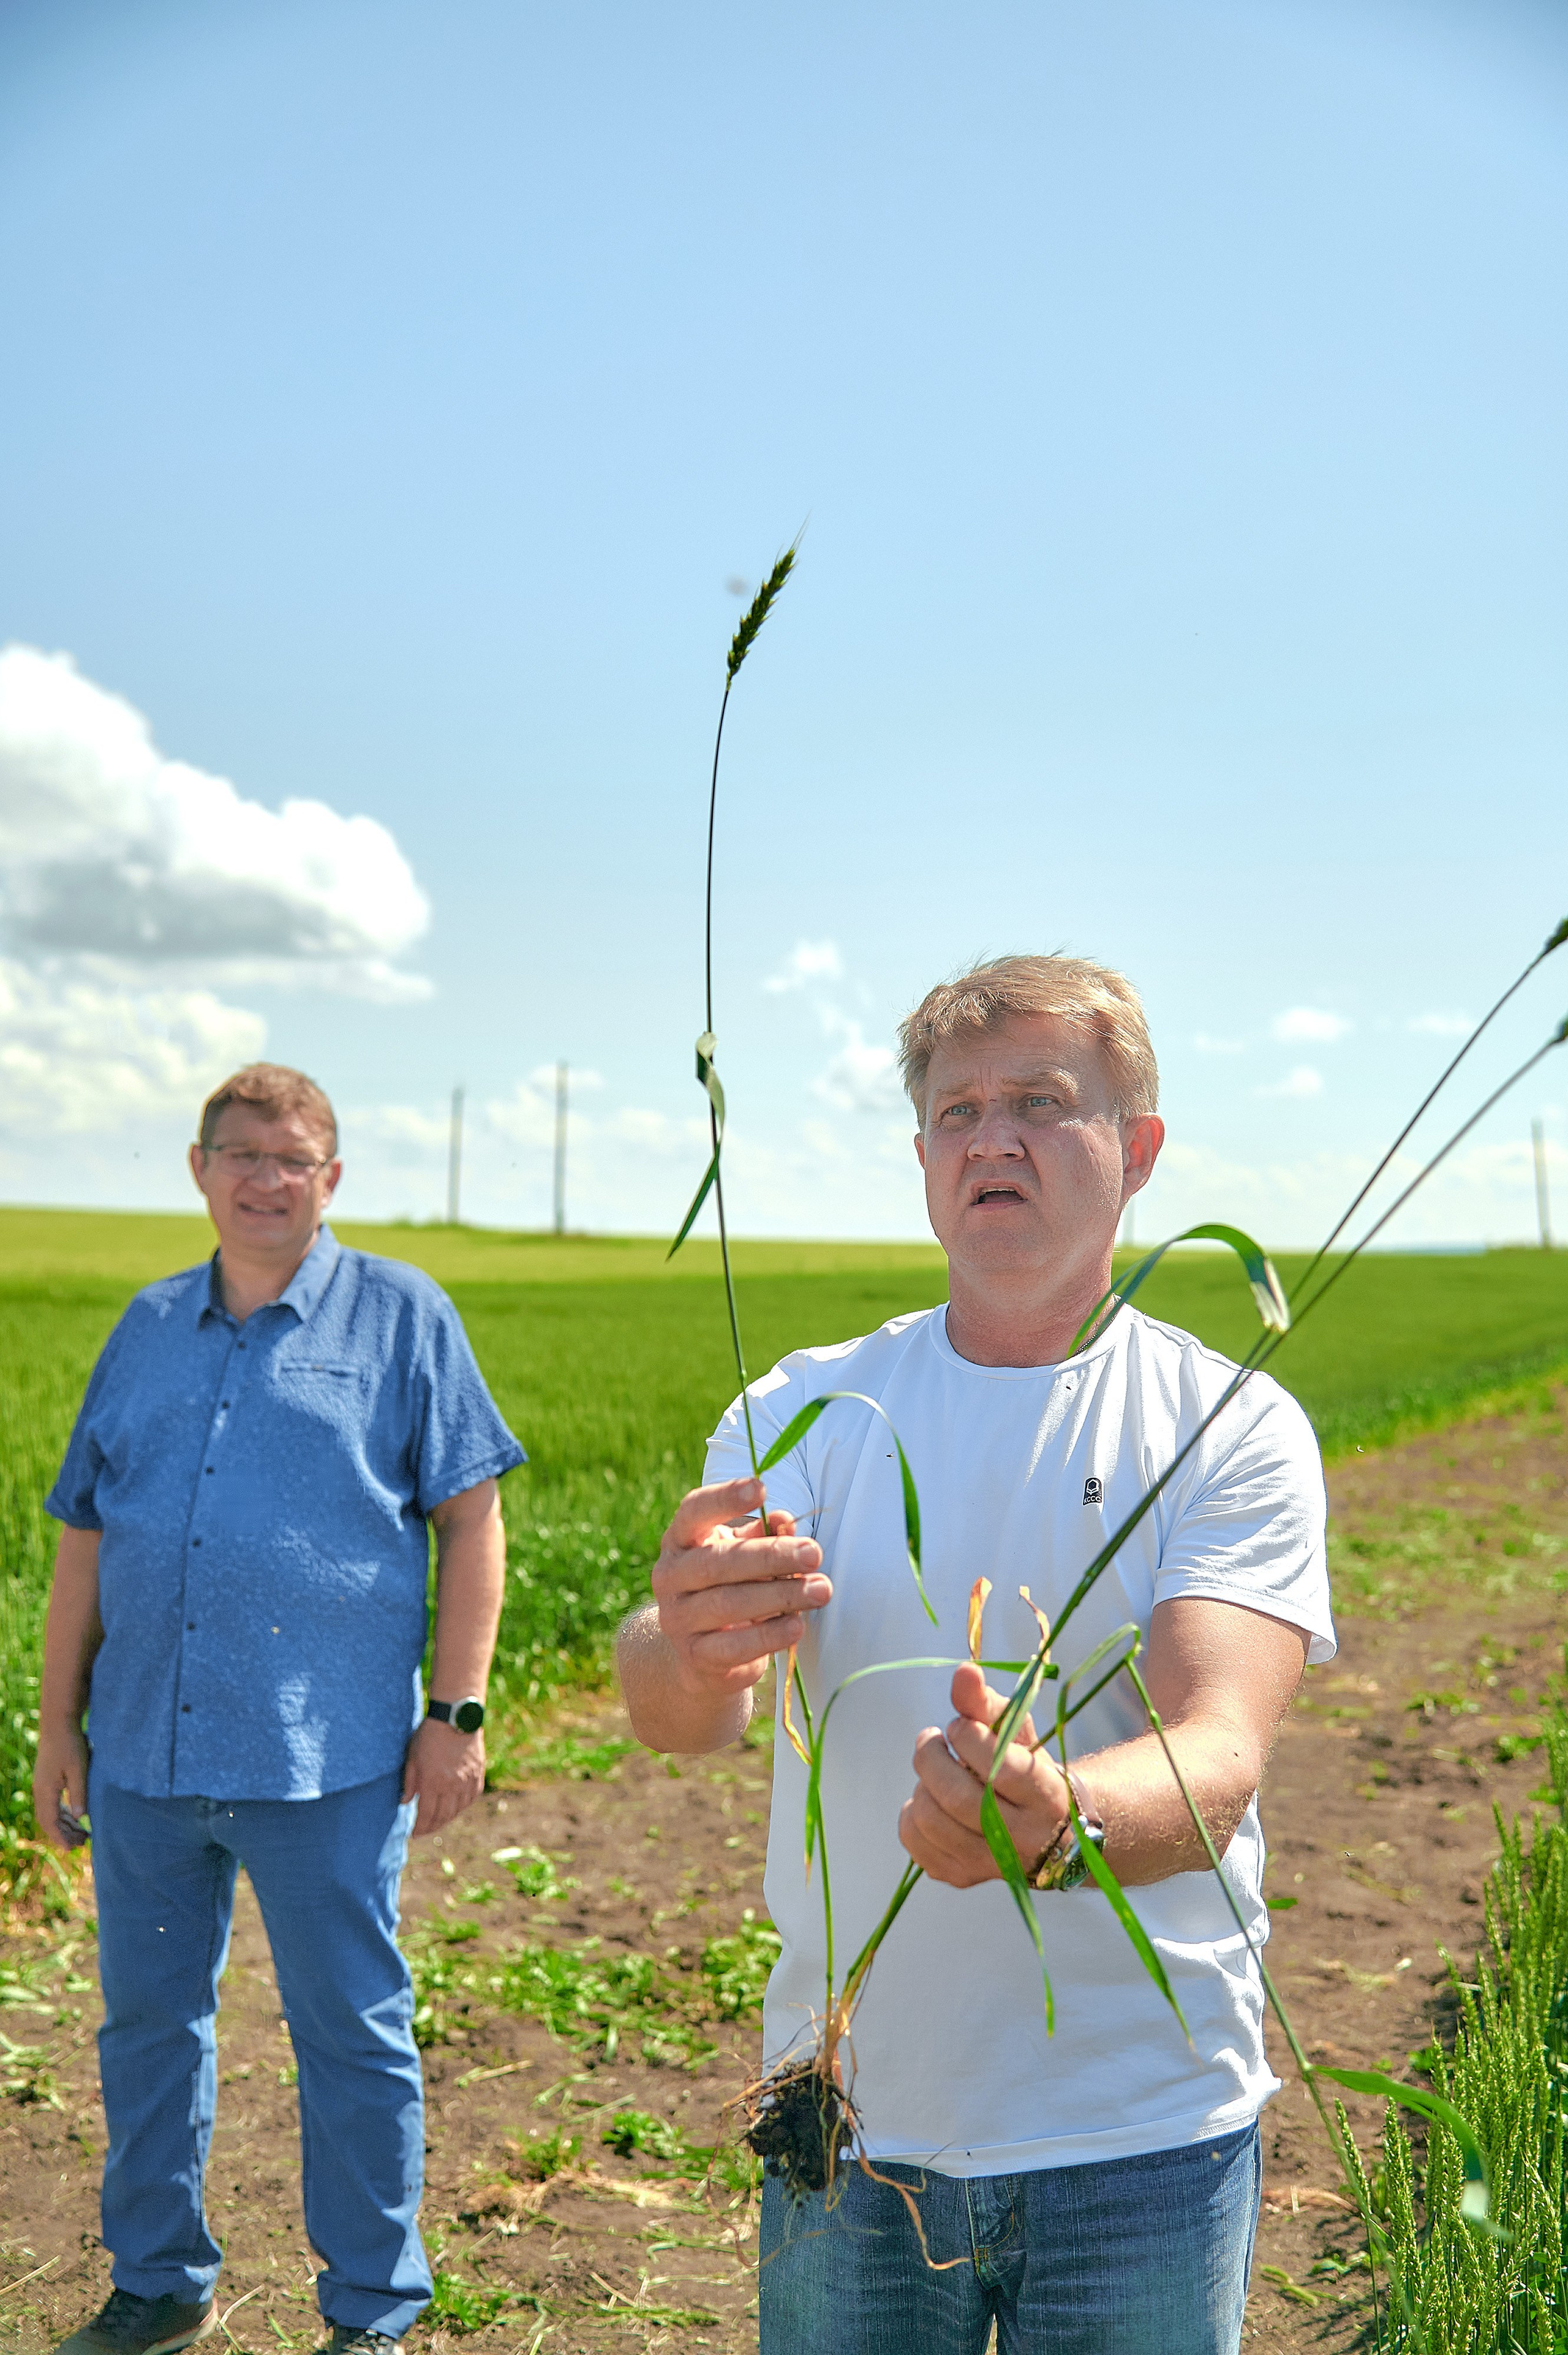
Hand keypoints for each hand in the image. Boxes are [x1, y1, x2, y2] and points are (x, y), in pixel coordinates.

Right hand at [33, 1721, 89, 1852]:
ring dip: (65, 1824)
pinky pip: (53, 1803)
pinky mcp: (47, 1778)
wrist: (58, 1722)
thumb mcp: (79, 1769)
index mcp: (46, 1791)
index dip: (61, 1838)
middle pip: (49, 1821)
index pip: (50, 1822)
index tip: (72, 1849)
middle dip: (64, 1834)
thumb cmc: (70, 1744)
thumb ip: (79, 1793)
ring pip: (51, 1812)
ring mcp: (43, 1784)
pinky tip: (75, 1814)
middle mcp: (41, 1790)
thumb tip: (81, 1817)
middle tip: (83, 1843)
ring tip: (82, 1833)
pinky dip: (63, 1812)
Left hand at [403, 1716, 485, 1837]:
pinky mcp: (477, 1775)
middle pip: (442, 1817)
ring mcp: (466, 1781)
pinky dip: (462, 1806)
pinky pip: (470, 1798)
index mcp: (432, 1782)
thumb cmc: (429, 1735)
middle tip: (425, 1830)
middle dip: (432, 1827)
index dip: (419, 1828)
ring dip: (446, 1819)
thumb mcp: (412, 1757)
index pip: (425, 1815)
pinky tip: (455, 1807)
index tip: (414, 1834)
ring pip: (457, 1810)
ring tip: (438, 1821)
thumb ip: (409, 1782)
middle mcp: (451, 1786)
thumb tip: (404, 1802)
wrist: (456, 1717)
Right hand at [651, 1477, 830, 1700]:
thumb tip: (786, 1521)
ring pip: (728, 1604)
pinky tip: (796, 1626)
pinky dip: (768, 1636)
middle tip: (814, 1554)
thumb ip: (764, 1535)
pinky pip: (733, 1646)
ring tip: (820, 1590)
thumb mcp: (743, 1553)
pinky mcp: (695, 1656)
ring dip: (781, 1596)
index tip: (762, 1487)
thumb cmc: (730, 1585)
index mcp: (681, 1539)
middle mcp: (670, 1575)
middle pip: (718, 1561)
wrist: (700, 1651)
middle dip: (771, 1557)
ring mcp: (677, 1618)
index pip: (695, 1510)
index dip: (726, 1498)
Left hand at [898, 1662, 1071, 1887]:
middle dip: (931, 1758)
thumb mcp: (1017, 1731)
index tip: (959, 1725)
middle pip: (957, 1799)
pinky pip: (915, 1842)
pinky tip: (930, 1800)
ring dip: (922, 1784)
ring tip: (935, 1769)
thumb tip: (963, 1670)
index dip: (969, 1740)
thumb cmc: (1027, 1766)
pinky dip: (911, 1813)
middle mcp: (1023, 1839)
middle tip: (931, 1738)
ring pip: (932, 1821)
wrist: (1045, 1830)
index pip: (1000, 1769)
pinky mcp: (962, 1876)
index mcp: (1047, 1797)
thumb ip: (986, 1701)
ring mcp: (991, 1864)